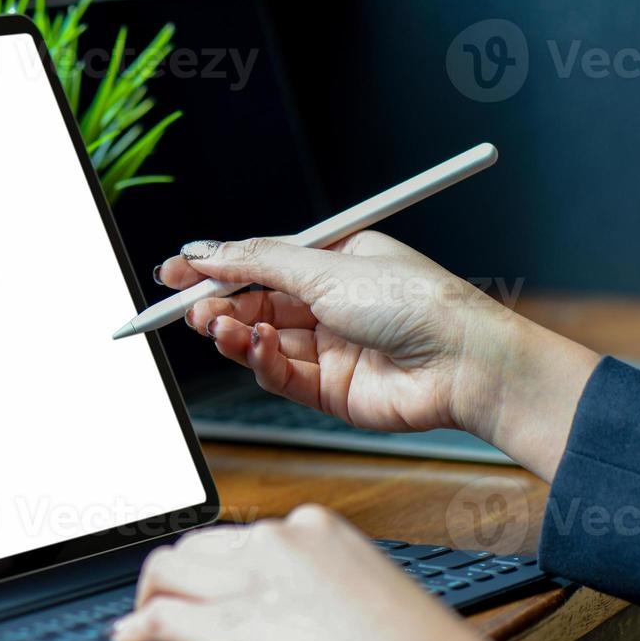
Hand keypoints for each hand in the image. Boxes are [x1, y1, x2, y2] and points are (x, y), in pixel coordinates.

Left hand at [112, 507, 517, 640]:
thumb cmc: (404, 639)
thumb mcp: (360, 579)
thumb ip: (318, 572)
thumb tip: (282, 593)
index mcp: (308, 525)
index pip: (238, 534)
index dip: (214, 563)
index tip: (208, 582)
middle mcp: (271, 541)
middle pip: (195, 546)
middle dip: (176, 574)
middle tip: (167, 603)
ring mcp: (246, 581)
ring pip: (168, 570)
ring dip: (151, 594)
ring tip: (148, 617)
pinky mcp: (227, 626)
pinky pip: (164, 618)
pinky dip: (140, 626)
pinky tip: (131, 635)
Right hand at [159, 232, 598, 478]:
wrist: (464, 362)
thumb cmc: (415, 302)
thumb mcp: (326, 266)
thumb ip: (258, 261)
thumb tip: (206, 250)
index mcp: (335, 263)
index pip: (261, 262)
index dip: (217, 267)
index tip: (175, 271)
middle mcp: (330, 305)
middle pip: (254, 304)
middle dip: (218, 303)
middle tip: (187, 305)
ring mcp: (329, 349)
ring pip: (261, 341)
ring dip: (233, 333)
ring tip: (216, 326)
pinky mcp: (329, 391)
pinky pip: (279, 374)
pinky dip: (259, 361)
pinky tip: (254, 347)